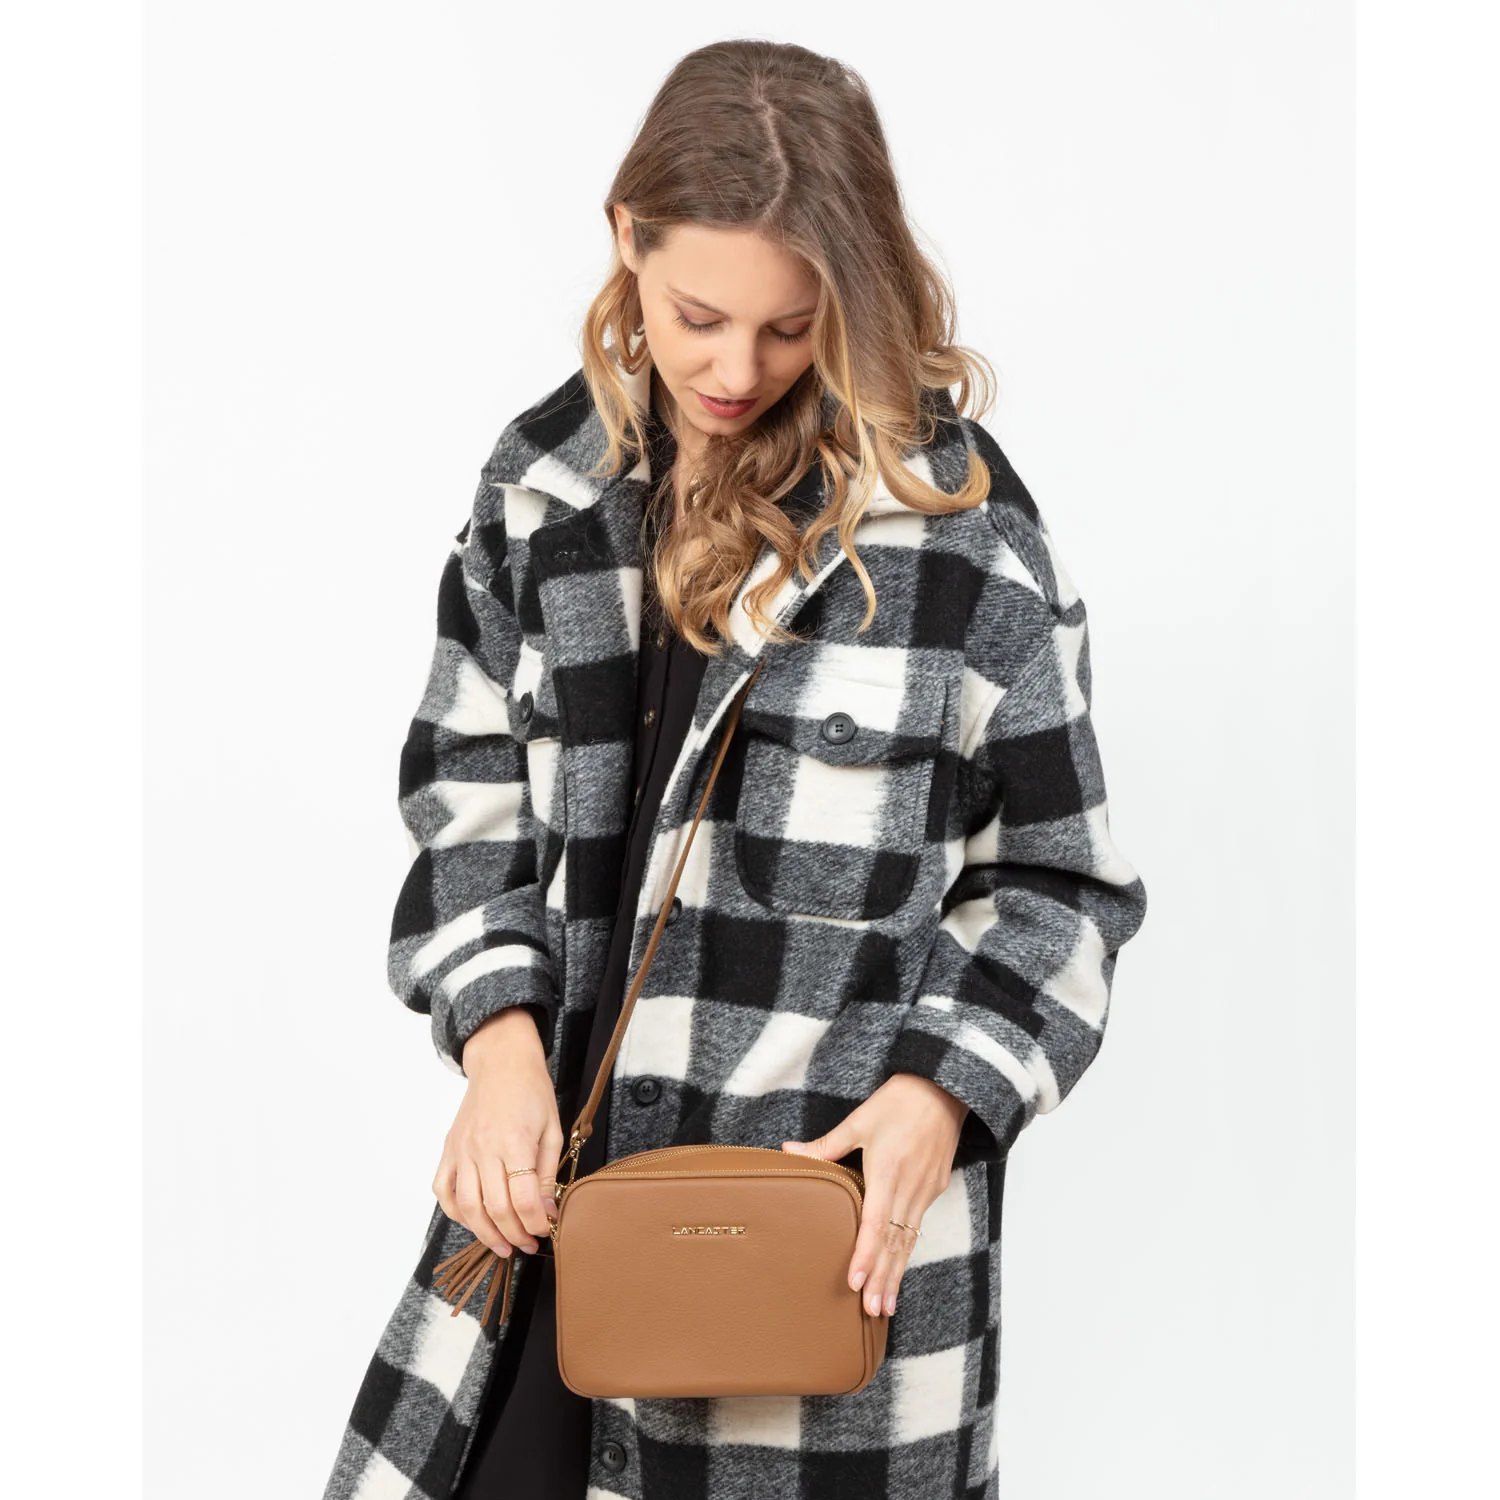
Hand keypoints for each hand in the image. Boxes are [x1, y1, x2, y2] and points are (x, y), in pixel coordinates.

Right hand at [432, 1008, 561, 1259]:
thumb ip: (548, 1172)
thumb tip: (547, 1210)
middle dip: (514, 1234)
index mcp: (514, 1142)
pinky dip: (455, 1212)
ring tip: (503, 1245)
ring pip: (467, 1206)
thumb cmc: (532, 1091)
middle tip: (528, 1244)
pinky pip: (443, 1189)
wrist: (501, 1061)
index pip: (523, 1198)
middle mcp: (484, 1149)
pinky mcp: (449, 1149)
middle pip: (495, 1208)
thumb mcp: (552, 1128)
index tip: (546, 1230)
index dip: (535, 1223)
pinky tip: (473, 1222)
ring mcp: (462, 1150)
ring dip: (486, 1234)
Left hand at [781, 1073, 968, 1318]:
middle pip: (894, 1243)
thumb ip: (826, 1145)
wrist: (945, 1089)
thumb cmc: (899, 1101)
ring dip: (897, 1273)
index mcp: (888, 1171)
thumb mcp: (860, 1120)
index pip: (874, 1224)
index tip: (855, 1282)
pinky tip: (899, 1267)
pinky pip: (918, 1227)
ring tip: (887, 1304)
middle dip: (883, 1279)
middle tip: (873, 1311)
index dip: (864, 1255)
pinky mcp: (935, 1187)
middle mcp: (910, 1188)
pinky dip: (908, 1252)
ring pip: (909, 1240)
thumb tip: (788, 1152)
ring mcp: (926, 1190)